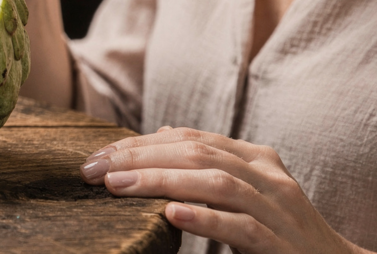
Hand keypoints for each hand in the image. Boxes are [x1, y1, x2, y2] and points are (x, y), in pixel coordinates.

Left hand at [80, 126, 369, 253]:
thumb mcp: (244, 193)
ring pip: (216, 184)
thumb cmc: (280, 233)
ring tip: (118, 186)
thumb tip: (157, 135)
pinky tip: (172, 215)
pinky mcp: (283, 246)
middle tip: (94, 169)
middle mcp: (270, 177)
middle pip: (197, 154)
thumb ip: (206, 165)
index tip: (97, 155)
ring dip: (161, 182)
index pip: (190, 139)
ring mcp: (279, 210)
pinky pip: (242, 228)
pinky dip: (206, 219)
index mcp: (257, 158)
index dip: (140, 143)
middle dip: (139, 158)